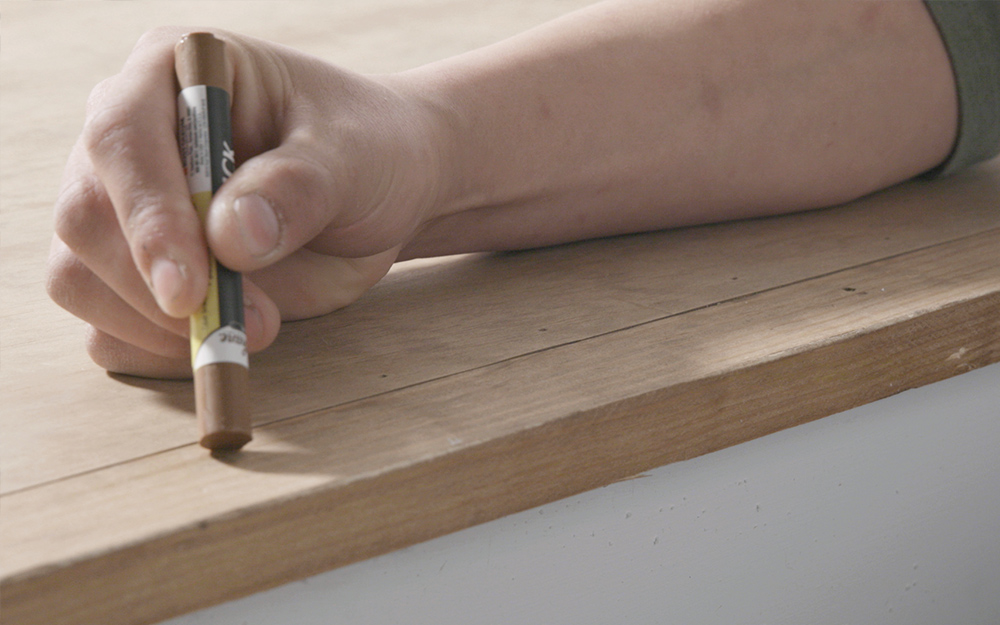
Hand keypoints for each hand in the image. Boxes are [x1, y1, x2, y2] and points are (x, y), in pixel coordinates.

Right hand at [47, 27, 448, 377]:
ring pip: (79, 277)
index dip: (147, 217)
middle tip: (249, 322)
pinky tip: (218, 341)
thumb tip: (229, 237)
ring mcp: (121, 208)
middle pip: (85, 217)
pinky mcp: (132, 272)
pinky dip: (153, 352)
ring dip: (155, 328)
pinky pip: (107, 327)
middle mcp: (130, 138)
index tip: (189, 289)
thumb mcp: (354, 157)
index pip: (122, 138)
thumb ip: (296, 187)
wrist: (381, 194)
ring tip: (260, 327)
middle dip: (156, 287)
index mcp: (173, 75)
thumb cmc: (366, 152)